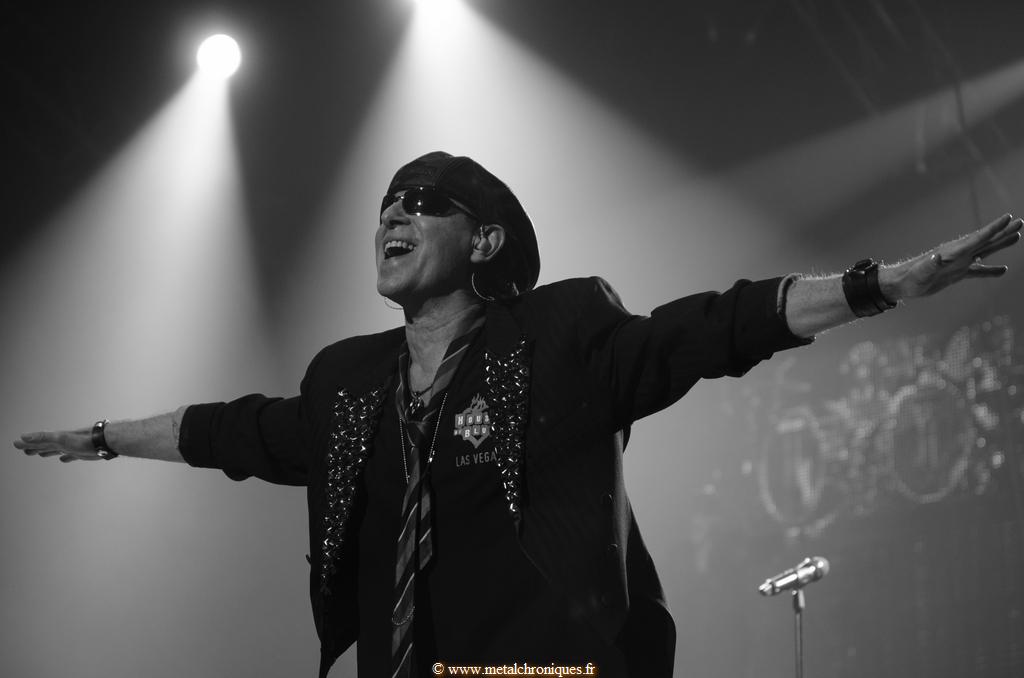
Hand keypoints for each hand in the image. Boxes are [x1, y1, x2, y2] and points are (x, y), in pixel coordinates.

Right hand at [13, 428, 103, 462]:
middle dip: (35, 447)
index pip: (39, 441)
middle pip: (46, 445)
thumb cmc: (85, 439)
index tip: (17, 443)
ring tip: (41, 453)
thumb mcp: (60, 438)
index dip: (28, 442)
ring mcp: (73, 447)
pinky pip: (71, 455)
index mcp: (57, 439)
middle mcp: (64, 442)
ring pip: (57, 450)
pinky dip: (66, 457)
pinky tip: (64, 459)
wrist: (106, 441)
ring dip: (48, 451)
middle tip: (25, 450)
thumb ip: (42, 437)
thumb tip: (23, 437)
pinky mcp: (82, 453)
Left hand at [881, 213, 1021, 300]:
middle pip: (986, 241)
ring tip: (1018, 237)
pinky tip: (1003, 270)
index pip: (977, 238)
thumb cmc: (909, 278)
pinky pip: (977, 271)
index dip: (994, 228)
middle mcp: (958, 254)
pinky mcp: (955, 274)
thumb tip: (939, 256)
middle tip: (1021, 221)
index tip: (1008, 217)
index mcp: (953, 251)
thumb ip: (931, 264)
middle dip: (1003, 231)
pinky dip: (990, 270)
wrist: (900, 284)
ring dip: (1001, 244)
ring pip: (985, 252)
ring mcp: (958, 263)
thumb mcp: (920, 272)